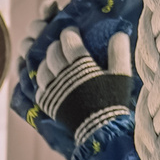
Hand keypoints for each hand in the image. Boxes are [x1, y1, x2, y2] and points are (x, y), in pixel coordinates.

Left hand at [34, 26, 134, 140]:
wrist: (100, 129)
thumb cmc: (112, 100)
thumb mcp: (120, 76)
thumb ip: (119, 53)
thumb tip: (118, 34)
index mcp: (82, 66)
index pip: (68, 42)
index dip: (68, 34)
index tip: (72, 31)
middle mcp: (64, 76)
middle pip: (52, 53)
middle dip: (56, 44)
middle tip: (62, 43)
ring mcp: (53, 90)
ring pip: (42, 69)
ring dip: (46, 61)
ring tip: (53, 59)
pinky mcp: (48, 103)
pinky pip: (39, 87)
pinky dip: (42, 80)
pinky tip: (48, 78)